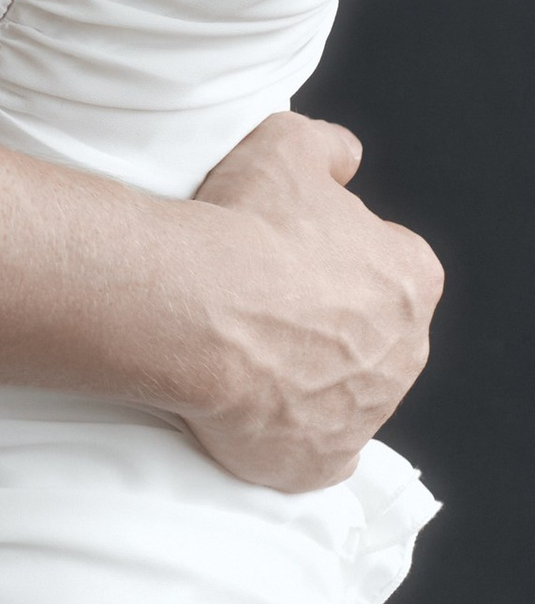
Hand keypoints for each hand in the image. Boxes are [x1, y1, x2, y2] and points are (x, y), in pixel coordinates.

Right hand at [172, 113, 440, 490]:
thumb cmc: (245, 229)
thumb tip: (343, 156)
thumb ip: (327, 146)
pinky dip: (289, 433)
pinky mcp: (322, 460)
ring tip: (243, 344)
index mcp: (410, 277)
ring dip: (306, 373)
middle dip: (328, 319)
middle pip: (371, 331)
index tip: (293, 250)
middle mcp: (406, 351)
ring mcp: (366, 413)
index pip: (389, 262)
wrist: (193, 310)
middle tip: (264, 296)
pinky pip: (315, 449)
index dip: (337, 253)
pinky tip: (251, 405)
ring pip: (343, 390)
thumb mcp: (286, 143)